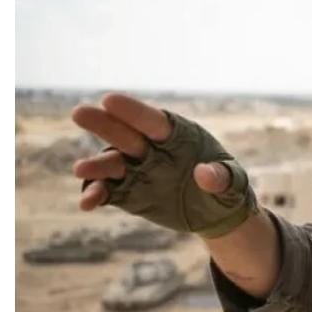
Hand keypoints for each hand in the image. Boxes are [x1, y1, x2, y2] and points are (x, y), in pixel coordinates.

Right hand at [71, 93, 257, 236]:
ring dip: (97, 166)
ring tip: (81, 169)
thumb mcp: (232, 182)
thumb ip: (220, 176)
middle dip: (103, 124)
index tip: (109, 99)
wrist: (217, 212)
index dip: (132, 111)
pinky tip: (87, 202)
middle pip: (125, 135)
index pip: (153, 121)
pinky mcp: (129, 193)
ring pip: (113, 164)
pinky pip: (109, 192)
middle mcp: (152, 149)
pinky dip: (96, 195)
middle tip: (79, 113)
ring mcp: (138, 171)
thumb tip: (203, 173)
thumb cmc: (228, 186)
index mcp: (177, 136)